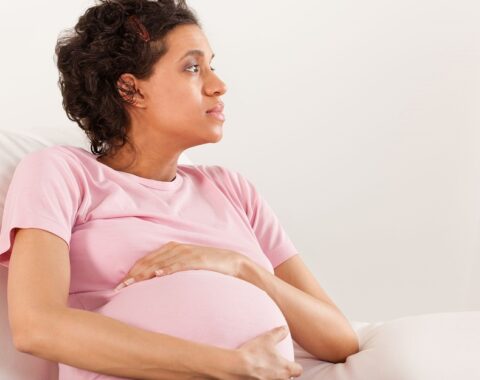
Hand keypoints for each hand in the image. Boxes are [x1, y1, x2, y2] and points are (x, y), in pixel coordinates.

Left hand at [114, 241, 246, 290]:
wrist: (231, 261)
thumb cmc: (207, 265)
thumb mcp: (186, 264)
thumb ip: (170, 268)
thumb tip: (153, 281)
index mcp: (171, 248)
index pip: (146, 260)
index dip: (132, 272)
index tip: (120, 285)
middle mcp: (177, 248)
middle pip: (150, 261)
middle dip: (134, 275)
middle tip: (120, 288)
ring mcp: (187, 253)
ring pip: (161, 263)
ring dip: (146, 273)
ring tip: (132, 283)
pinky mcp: (198, 259)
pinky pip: (180, 264)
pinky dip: (168, 269)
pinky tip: (159, 275)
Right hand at [235, 326, 302, 378]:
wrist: (237, 367)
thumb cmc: (254, 353)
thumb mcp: (267, 339)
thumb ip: (279, 333)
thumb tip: (285, 328)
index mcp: (285, 369)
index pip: (298, 371)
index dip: (294, 366)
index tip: (289, 363)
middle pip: (288, 379)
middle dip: (283, 374)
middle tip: (274, 366)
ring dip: (273, 377)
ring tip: (264, 371)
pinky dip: (262, 379)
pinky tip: (255, 375)